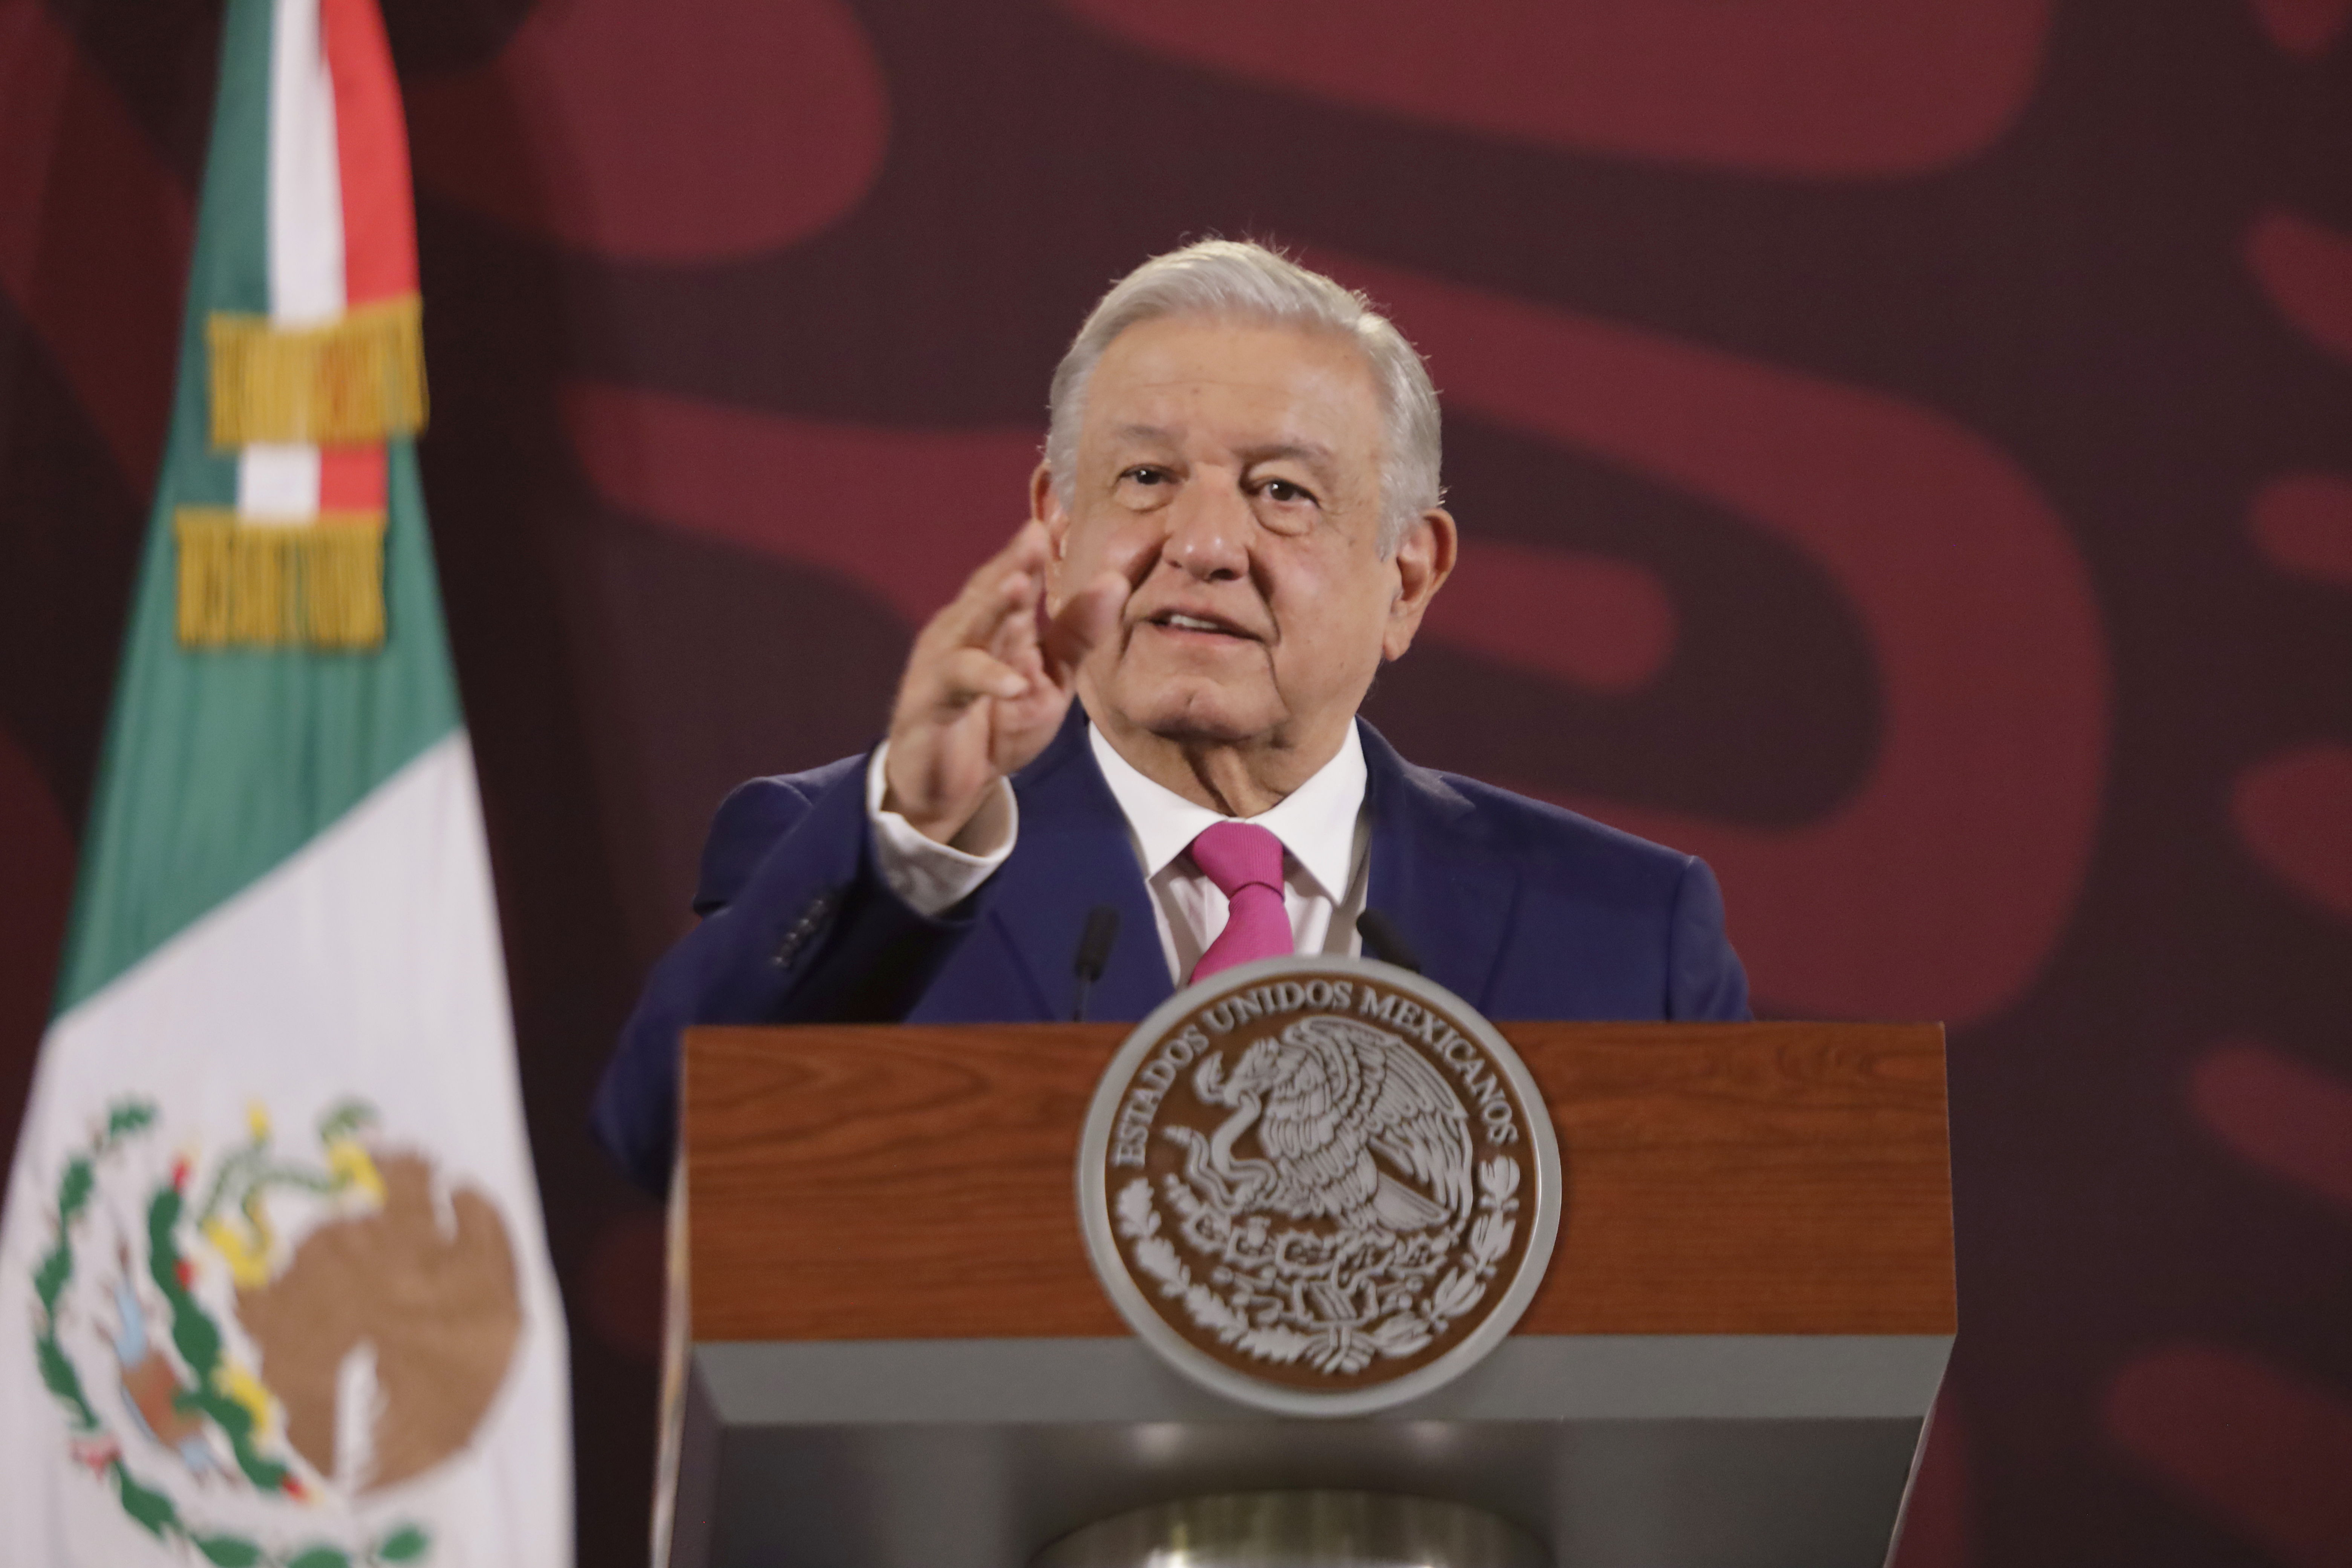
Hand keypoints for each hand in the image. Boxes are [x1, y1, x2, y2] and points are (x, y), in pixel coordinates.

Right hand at [882, 520, 1124, 843]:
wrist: (946, 785)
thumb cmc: (996, 721)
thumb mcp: (1049, 678)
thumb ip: (1078, 633)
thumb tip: (1116, 580)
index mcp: (996, 621)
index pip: (1018, 576)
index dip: (1036, 550)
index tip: (1062, 517)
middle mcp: (965, 631)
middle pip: (989, 590)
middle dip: (1012, 563)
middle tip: (1036, 534)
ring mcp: (943, 662)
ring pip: (969, 627)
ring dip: (993, 607)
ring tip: (1018, 587)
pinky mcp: (930, 701)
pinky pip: (960, 685)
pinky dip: (987, 682)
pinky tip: (1012, 684)